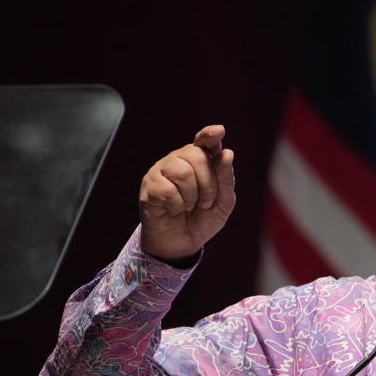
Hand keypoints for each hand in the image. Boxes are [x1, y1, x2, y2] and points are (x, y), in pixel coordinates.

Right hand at [138, 125, 235, 262]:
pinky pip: (167, 189)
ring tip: (188, 206)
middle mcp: (179, 160)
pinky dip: (176, 205)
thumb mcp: (223, 202)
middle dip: (209, 184)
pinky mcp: (149, 186)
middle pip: (197, 156)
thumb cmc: (202, 219)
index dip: (210, 135)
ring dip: (192, 197)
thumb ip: (226, 178)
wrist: (183, 243)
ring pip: (182, 171)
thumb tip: (226, 153)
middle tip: (205, 203)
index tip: (219, 132)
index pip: (204, 140)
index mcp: (199, 161)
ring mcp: (162, 171)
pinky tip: (174, 210)